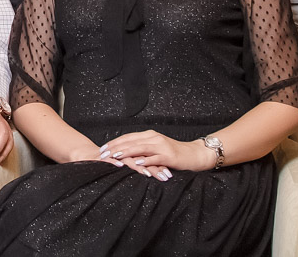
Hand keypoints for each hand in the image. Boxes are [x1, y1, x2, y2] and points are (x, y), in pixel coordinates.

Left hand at [98, 129, 215, 179]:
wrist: (195, 154)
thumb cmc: (175, 153)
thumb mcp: (157, 148)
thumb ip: (144, 149)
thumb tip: (127, 153)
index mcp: (149, 135)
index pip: (127, 137)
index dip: (114, 142)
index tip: (102, 148)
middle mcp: (154, 138)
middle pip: (130, 141)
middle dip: (115, 147)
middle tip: (103, 153)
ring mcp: (161, 146)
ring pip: (140, 148)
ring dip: (126, 152)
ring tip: (115, 156)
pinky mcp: (169, 155)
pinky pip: (155, 157)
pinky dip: (145, 160)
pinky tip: (137, 163)